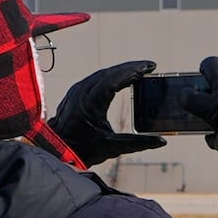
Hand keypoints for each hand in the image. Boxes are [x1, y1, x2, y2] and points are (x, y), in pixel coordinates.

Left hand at [47, 59, 165, 163]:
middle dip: (131, 68)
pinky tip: (120, 80)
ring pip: (102, 74)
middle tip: (149, 67)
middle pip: (110, 72)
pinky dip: (110, 76)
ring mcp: (77, 91)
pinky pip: (95, 79)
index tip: (150, 66)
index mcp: (91, 101)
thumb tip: (160, 141)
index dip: (134, 69)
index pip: (116, 78)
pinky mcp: (75, 93)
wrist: (56, 151)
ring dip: (121, 71)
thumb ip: (138, 143)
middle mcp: (82, 92)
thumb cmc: (81, 150)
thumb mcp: (112, 147)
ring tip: (138, 72)